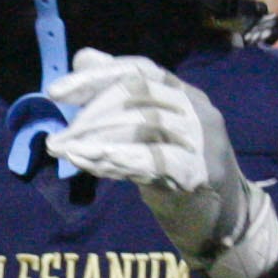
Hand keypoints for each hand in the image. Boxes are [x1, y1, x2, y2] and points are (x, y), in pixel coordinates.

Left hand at [44, 50, 277, 277]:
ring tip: (65, 152)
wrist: (222, 220)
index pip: (138, 69)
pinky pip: (156, 160)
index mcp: (183, 93)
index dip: (96, 77)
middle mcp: (196, 109)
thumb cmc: (178, 170)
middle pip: (139, 92)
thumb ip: (118, 96)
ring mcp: (203, 141)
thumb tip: (84, 57)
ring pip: (145, 123)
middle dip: (91, 113)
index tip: (55, 92)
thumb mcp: (147, 131)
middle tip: (58, 138)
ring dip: (97, 138)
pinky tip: (91, 161)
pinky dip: (120, 158)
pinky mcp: (200, 174)